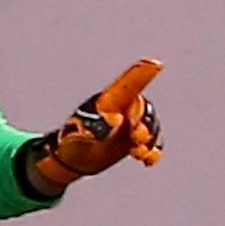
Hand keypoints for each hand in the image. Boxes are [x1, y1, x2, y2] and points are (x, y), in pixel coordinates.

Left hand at [34, 58, 163, 187]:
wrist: (71, 160)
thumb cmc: (69, 141)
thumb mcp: (76, 134)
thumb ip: (93, 126)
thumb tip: (115, 120)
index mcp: (107, 102)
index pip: (127, 85)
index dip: (141, 74)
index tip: (155, 64)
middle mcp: (122, 110)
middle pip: (142, 110)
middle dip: (144, 122)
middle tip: (137, 137)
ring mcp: (130, 125)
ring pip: (150, 127)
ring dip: (150, 139)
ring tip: (139, 154)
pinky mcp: (135, 141)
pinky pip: (152, 143)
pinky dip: (153, 151)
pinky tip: (148, 161)